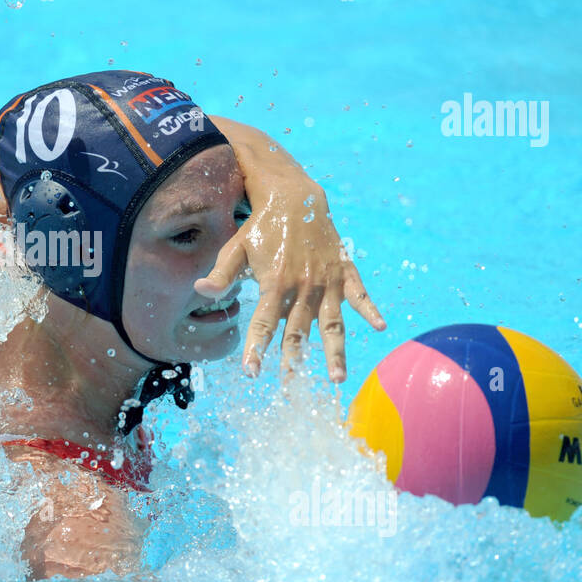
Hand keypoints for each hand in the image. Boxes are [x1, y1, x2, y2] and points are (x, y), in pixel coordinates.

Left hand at [198, 118, 385, 381]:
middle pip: (298, 329)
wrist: (294, 197)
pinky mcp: (344, 270)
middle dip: (293, 357)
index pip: (263, 323)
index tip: (251, 372)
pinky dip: (369, 309)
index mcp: (275, 281)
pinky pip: (359, 293)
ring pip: (332, 322)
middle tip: (290, 383)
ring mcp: (327, 279)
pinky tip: (380, 326)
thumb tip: (200, 290)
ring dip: (335, 350)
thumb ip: (222, 272)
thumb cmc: (260, 226)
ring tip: (337, 378)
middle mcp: (303, 285)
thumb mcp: (236, 247)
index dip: (257, 348)